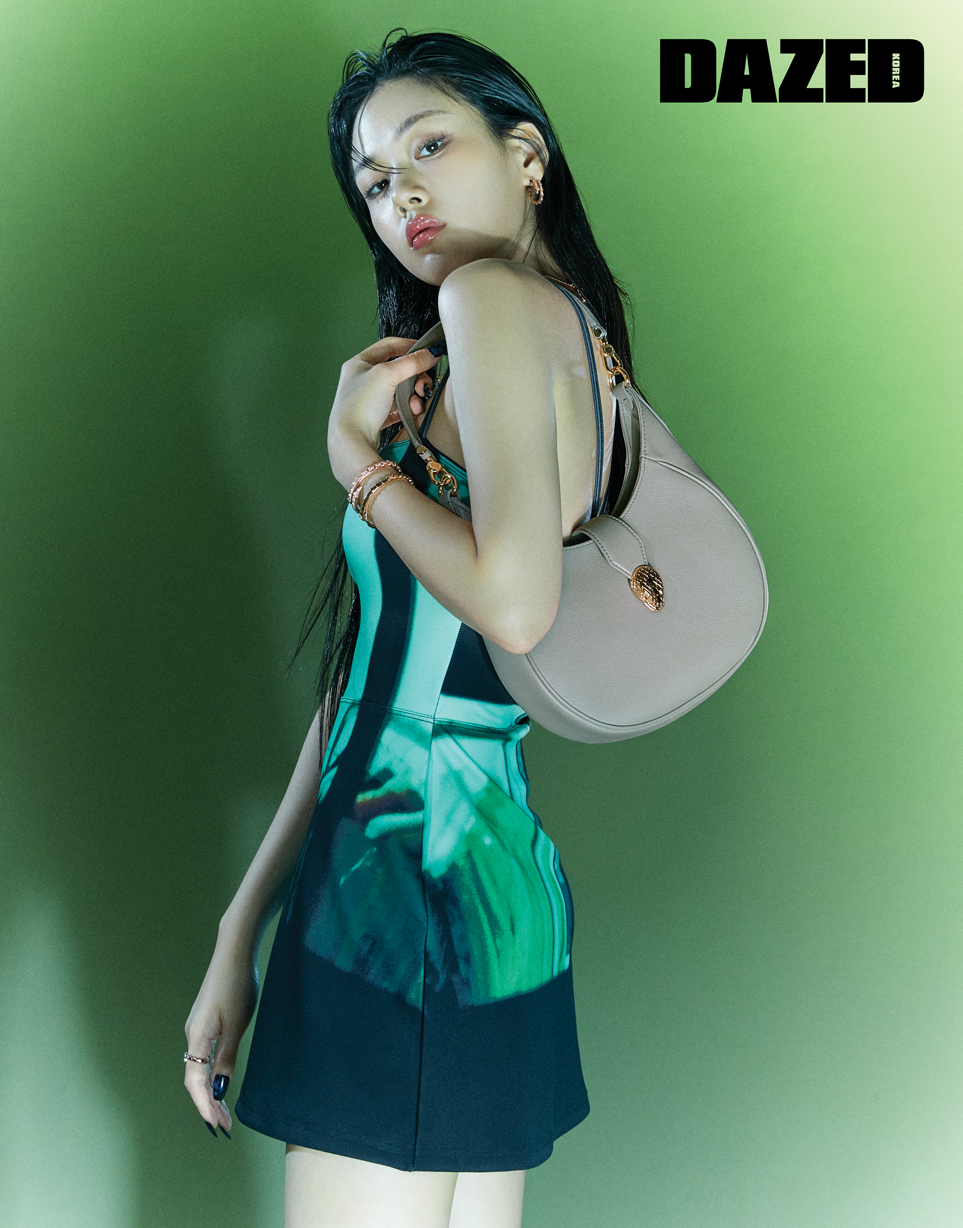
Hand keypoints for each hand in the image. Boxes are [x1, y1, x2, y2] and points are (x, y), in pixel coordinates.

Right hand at [183, 935, 258, 1137]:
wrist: (234, 952)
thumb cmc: (238, 985)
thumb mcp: (238, 1025)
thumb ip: (227, 1057)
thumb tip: (221, 1088)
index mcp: (197, 1037)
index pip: (195, 1082)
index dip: (204, 1106)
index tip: (215, 1126)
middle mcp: (192, 1035)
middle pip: (195, 1079)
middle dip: (208, 1105)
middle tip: (224, 1127)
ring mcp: (197, 1028)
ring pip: (199, 1069)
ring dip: (210, 1091)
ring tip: (223, 1113)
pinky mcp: (205, 1022)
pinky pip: (204, 1056)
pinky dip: (211, 1074)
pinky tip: (221, 1083)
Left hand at [327, 337, 439, 486]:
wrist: (351, 441)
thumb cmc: (360, 405)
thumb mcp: (387, 374)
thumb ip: (412, 362)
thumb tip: (432, 352)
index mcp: (359, 363)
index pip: (389, 345)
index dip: (410, 346)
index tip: (428, 352)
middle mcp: (363, 379)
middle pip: (399, 370)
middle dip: (415, 378)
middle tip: (424, 386)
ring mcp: (369, 399)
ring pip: (400, 390)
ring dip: (413, 396)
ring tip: (417, 405)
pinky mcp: (376, 417)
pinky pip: (398, 407)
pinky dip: (408, 409)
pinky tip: (413, 413)